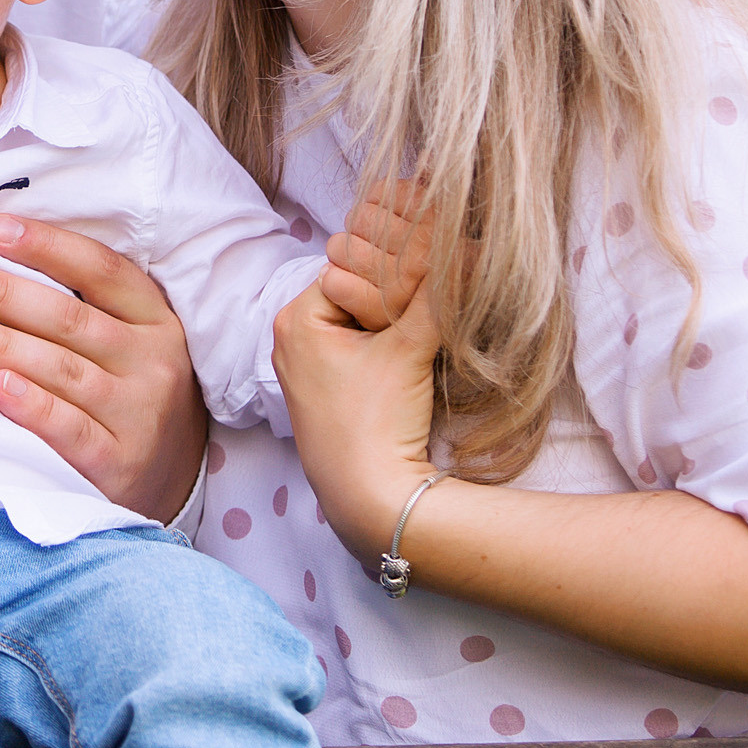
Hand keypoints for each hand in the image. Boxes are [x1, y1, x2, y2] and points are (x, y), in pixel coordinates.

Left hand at [0, 214, 205, 521]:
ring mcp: (138, 414)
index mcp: (155, 319)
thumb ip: (81, 308)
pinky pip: (70, 429)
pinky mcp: (119, 463)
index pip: (100, 270)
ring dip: (2, 344)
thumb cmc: (132, 395)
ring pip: (63, 370)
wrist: (175, 480)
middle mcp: (152, 362)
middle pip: (71, 318)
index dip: (47, 246)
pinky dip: (31, 406)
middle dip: (4, 292)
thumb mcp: (130, 343)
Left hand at [272, 183, 443, 558]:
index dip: (396, 267)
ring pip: (357, 318)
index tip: (433, 274)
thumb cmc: (379, 423)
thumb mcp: (409, 349)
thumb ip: (433, 294)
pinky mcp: (322, 390)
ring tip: (422, 332)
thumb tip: (458, 248)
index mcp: (297, 317)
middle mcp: (290, 336)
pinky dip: (383, 344)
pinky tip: (409, 356)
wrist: (372, 500)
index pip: (354, 264)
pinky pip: (355, 347)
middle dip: (393, 291)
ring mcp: (304, 365)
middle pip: (354, 288)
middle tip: (432, 299)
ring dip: (392, 318)